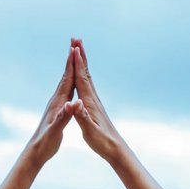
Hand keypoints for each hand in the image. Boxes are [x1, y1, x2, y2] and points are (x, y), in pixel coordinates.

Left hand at [27, 44, 74, 166]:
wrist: (35, 151)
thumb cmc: (45, 143)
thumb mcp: (55, 131)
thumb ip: (64, 117)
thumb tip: (72, 104)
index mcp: (58, 103)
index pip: (66, 80)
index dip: (71, 64)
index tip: (76, 48)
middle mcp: (56, 101)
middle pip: (65, 76)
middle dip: (71, 59)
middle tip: (75, 42)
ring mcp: (56, 105)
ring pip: (65, 82)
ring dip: (70, 68)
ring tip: (73, 56)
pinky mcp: (57, 110)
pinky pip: (66, 92)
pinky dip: (70, 82)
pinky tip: (72, 82)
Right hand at [71, 38, 122, 160]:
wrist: (115, 149)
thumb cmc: (102, 142)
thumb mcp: (90, 132)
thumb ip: (82, 117)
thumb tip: (77, 103)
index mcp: (89, 103)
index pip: (82, 79)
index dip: (77, 63)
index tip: (73, 47)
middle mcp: (93, 99)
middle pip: (86, 72)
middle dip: (81, 55)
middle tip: (76, 39)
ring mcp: (95, 102)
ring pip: (87, 77)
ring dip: (82, 62)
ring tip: (78, 50)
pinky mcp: (95, 107)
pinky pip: (87, 86)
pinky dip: (84, 75)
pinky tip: (83, 75)